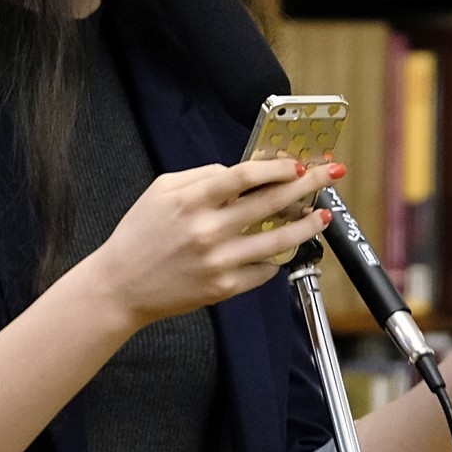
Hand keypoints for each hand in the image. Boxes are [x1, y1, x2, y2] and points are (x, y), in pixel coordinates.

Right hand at [86, 157, 338, 328]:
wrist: (121, 286)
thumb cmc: (139, 235)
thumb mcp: (161, 190)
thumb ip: (201, 176)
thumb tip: (241, 171)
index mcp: (192, 200)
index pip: (245, 176)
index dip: (277, 168)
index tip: (298, 165)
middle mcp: (208, 230)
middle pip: (270, 202)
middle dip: (307, 185)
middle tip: (330, 175)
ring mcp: (219, 261)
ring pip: (277, 240)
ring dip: (306, 225)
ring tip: (323, 216)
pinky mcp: (223, 287)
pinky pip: (263, 270)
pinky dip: (275, 258)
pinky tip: (282, 249)